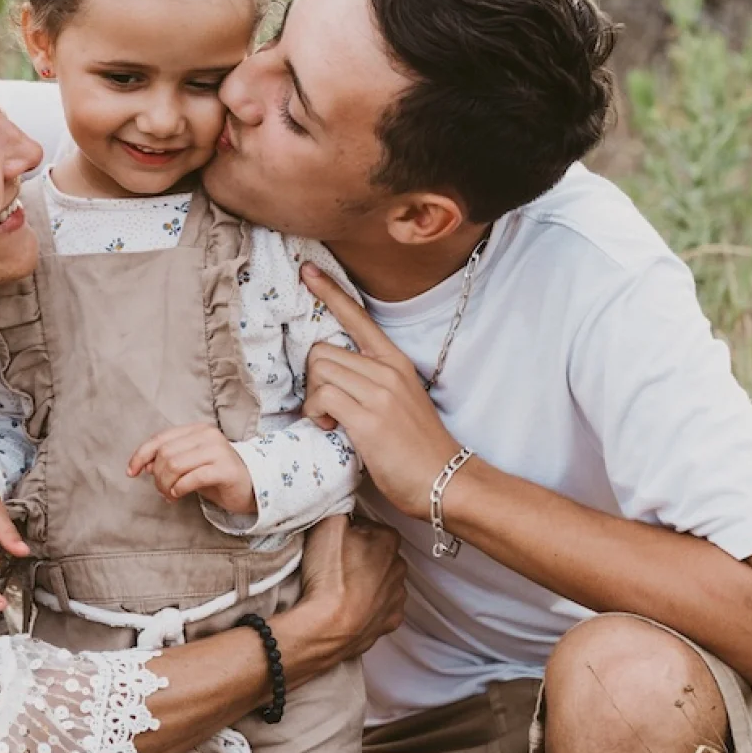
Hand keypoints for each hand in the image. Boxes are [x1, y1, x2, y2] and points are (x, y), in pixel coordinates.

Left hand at [127, 424, 256, 514]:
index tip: (131, 472)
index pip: (161, 438)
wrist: (251, 487)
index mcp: (197, 430)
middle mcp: (208, 435)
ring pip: (176, 465)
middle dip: (157, 476)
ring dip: (166, 485)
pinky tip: (179, 494)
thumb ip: (168, 461)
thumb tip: (145, 465)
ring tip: (170, 495)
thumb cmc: (216, 476)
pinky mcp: (226, 469)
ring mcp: (218, 450)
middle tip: (161, 491)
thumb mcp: (189, 466)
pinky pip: (193, 478)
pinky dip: (180, 488)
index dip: (141, 455)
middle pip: (166, 454)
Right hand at [290, 514, 405, 662]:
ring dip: (365, 582)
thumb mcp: (328, 524)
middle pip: (377, 553)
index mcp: (388, 540)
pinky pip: (380, 608)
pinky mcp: (390, 622)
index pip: (370, 526)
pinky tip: (349, 605)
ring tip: (339, 586)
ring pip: (381, 581)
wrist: (327, 626)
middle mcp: (399, 567)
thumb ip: (341, 507)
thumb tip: (344, 504)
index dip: (350, 530)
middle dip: (360, 555)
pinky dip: (368, 606)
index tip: (335, 539)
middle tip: (335, 562)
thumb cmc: (330, 575)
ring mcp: (396, 597)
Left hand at [301, 263, 460, 518]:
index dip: (329, 292)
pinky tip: (330, 428)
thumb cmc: (417, 448)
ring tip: (331, 420)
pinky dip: (316, 412)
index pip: (358, 317)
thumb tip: (334, 378)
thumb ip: (371, 382)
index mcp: (396, 362)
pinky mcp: (369, 417)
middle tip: (325, 407)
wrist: (444, 481)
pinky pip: (322, 396)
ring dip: (313, 398)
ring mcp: (379, 392)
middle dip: (312, 379)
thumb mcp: (399, 401)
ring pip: (319, 370)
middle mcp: (388, 370)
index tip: (307, 271)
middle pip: (322, 350)